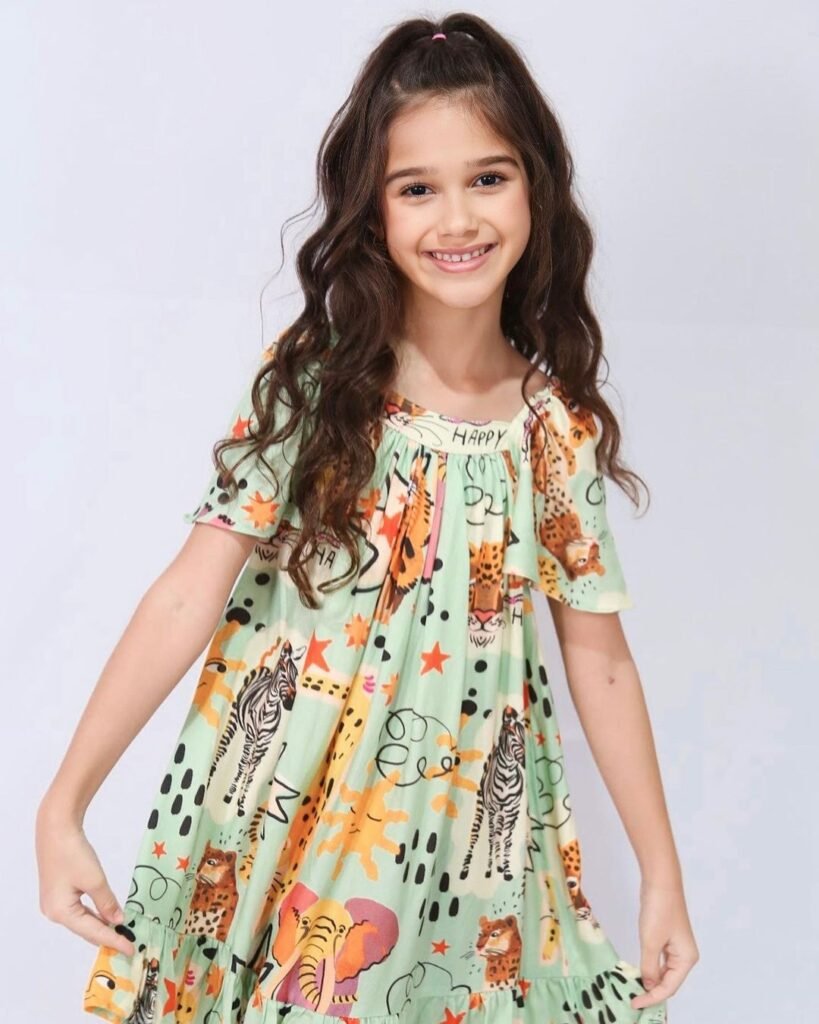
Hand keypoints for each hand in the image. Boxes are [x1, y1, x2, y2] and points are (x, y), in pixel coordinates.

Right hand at [35, 801, 135, 958]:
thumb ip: (107, 903)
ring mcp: (54, 903)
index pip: (93, 932)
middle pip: (85, 930)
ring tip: (121, 935)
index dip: (114, 941)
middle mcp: (54, 913)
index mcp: (61, 913)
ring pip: (82, 921)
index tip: (131, 950)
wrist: (56, 829)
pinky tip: (106, 917)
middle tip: (128, 944)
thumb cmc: (73, 854)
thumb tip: (118, 921)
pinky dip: (93, 915)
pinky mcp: (58, 893)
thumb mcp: (95, 880)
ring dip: (101, 926)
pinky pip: (79, 911)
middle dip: (107, 937)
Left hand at [630, 880, 698, 1010]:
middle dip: (652, 991)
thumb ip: (649, 967)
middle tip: (632, 999)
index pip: (669, 988)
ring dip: (650, 980)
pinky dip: (650, 967)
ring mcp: (676, 946)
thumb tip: (649, 986)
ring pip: (663, 971)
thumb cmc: (659, 911)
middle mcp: (685, 955)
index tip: (634, 1004)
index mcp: (686, 959)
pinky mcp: (667, 937)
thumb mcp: (651, 942)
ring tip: (634, 989)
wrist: (660, 882)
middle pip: (668, 982)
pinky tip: (640, 972)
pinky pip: (659, 960)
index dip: (652, 998)